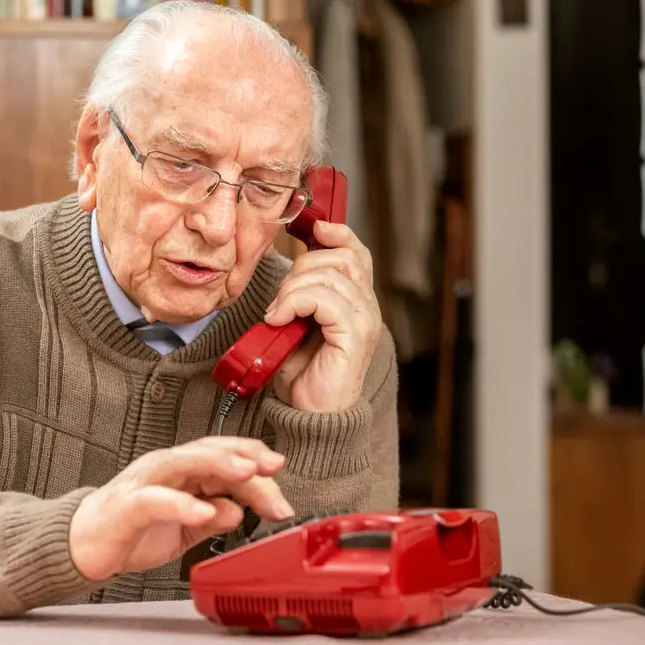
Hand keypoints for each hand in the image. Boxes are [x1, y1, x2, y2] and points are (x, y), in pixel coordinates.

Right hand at [67, 436, 293, 580]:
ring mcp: (146, 482)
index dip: (254, 459)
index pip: (224, 455)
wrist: (84, 544)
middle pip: (210, 452)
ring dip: (218, 465)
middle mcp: (166, 468)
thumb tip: (240, 512)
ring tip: (246, 473)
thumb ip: (214, 517)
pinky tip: (205, 513)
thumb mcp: (185, 526)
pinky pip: (156, 500)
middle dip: (244, 455)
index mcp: (183, 470)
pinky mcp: (127, 505)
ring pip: (184, 462)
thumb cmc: (134, 529)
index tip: (279, 471)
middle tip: (273, 467)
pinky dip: (182, 505)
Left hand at [264, 221, 381, 411]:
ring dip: (291, 290)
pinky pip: (324, 298)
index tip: (311, 228)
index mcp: (355, 300)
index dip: (335, 232)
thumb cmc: (302, 374)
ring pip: (328, 274)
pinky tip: (280, 320)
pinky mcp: (355, 334)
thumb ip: (297, 293)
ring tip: (277, 315)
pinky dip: (294, 303)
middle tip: (280, 300)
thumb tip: (283, 263)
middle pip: (340, 256)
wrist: (310, 416)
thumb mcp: (295, 322)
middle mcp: (366, 306)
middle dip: (301, 267)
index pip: (355, 250)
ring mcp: (364, 319)